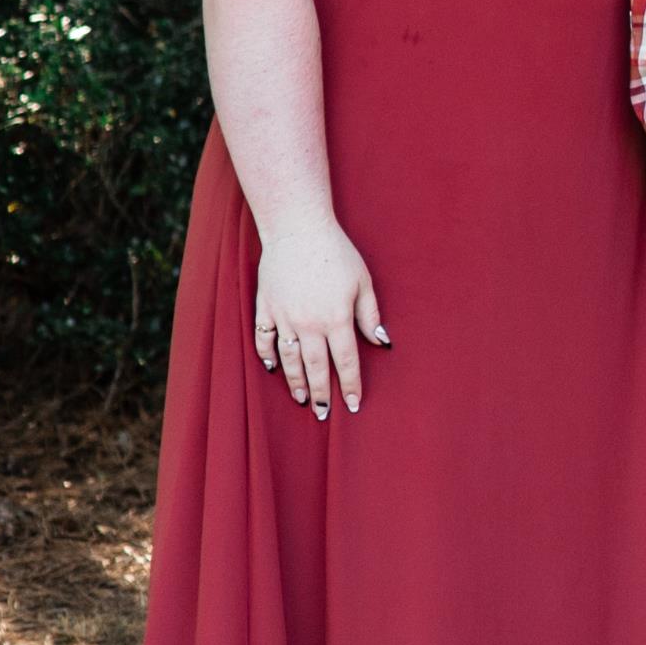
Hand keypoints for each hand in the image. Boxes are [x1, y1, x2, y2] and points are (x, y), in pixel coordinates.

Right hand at [252, 218, 385, 418]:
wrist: (297, 230)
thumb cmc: (337, 254)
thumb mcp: (363, 282)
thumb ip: (370, 315)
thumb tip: (381, 342)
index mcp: (336, 318)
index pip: (346, 361)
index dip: (351, 384)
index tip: (354, 404)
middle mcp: (309, 323)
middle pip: (315, 367)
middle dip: (321, 393)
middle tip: (324, 414)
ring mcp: (284, 317)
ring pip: (289, 359)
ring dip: (295, 382)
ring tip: (302, 400)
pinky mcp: (265, 308)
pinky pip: (264, 340)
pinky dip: (267, 357)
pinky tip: (273, 370)